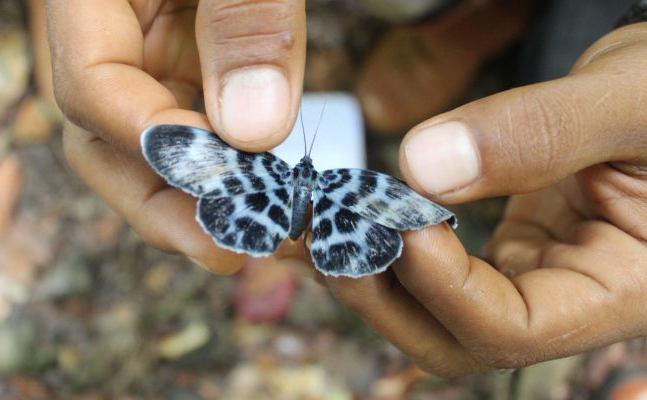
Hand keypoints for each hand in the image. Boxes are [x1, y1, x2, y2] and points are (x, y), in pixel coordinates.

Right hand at [46, 0, 305, 272]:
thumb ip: (245, 22)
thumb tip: (253, 131)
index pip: (91, 87)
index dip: (155, 147)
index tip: (226, 182)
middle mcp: (110, 31)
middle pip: (104, 138)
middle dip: (165, 205)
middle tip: (227, 251)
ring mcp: (148, 46)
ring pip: (149, 141)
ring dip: (199, 195)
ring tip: (253, 231)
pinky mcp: (188, 53)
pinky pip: (193, 117)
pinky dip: (226, 159)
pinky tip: (262, 184)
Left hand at [326, 24, 646, 375]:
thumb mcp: (629, 100)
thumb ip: (540, 133)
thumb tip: (422, 168)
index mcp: (619, 290)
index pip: (514, 329)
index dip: (445, 288)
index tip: (399, 224)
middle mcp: (565, 298)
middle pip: (454, 339)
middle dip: (382, 296)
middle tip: (326, 236)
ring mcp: (528, 276)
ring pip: (432, 309)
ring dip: (367, 271)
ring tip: (316, 221)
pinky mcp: (502, 249)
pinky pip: (433, 265)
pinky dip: (382, 243)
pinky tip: (339, 214)